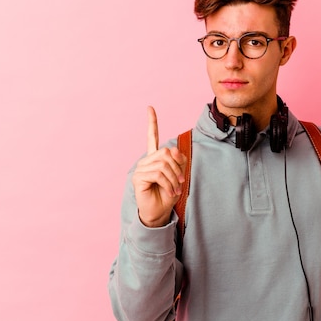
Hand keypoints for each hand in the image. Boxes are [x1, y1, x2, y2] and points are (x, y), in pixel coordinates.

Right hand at [132, 106, 186, 227]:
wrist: (159, 212)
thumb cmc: (168, 194)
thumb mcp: (178, 175)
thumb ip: (178, 161)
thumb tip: (175, 150)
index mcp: (154, 158)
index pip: (151, 137)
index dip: (151, 123)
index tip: (149, 108)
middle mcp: (146, 161)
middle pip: (165, 153)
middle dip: (177, 167)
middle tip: (181, 181)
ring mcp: (140, 169)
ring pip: (163, 164)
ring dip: (174, 178)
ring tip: (176, 188)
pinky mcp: (138, 178)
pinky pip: (158, 174)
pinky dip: (169, 184)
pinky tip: (170, 191)